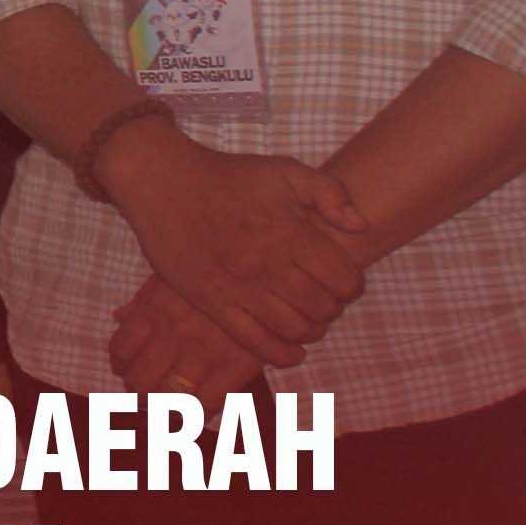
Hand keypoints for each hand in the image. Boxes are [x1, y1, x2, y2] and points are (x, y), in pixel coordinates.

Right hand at [95, 130, 368, 365]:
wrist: (163, 182)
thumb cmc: (227, 176)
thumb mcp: (284, 170)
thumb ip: (330, 192)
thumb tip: (362, 226)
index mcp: (290, 234)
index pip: (344, 279)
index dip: (353, 286)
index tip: (344, 283)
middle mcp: (268, 264)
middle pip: (322, 307)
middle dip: (333, 309)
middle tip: (324, 301)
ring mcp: (239, 286)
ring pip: (293, 328)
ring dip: (310, 331)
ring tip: (307, 321)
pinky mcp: (212, 301)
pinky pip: (255, 341)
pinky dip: (281, 355)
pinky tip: (292, 352)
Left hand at [109, 275, 266, 398]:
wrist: (268, 269)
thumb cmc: (215, 270)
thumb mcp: (175, 275)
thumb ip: (144, 299)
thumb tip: (119, 317)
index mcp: (154, 310)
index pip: (121, 351)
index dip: (122, 365)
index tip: (128, 370)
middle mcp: (173, 333)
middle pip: (140, 381)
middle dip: (140, 390)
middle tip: (149, 391)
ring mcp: (205, 350)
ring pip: (168, 397)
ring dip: (165, 406)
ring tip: (172, 404)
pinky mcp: (238, 364)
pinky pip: (208, 402)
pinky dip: (201, 409)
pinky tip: (202, 405)